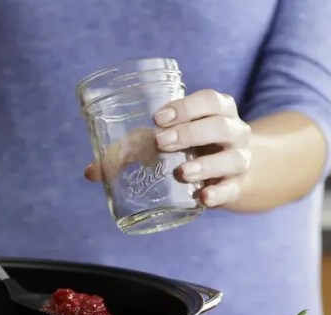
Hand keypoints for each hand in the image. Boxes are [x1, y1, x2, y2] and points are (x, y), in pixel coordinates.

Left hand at [84, 89, 251, 207]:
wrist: (230, 174)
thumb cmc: (190, 148)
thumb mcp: (167, 141)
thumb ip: (130, 152)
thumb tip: (91, 171)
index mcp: (218, 111)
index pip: (209, 100)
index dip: (186, 107)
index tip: (158, 118)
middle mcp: (234, 132)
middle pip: (220, 126)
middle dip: (189, 133)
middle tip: (161, 143)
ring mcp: (239, 161)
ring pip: (231, 158)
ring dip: (205, 164)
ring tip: (180, 172)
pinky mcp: (237, 188)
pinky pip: (231, 190)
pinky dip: (218, 194)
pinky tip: (203, 198)